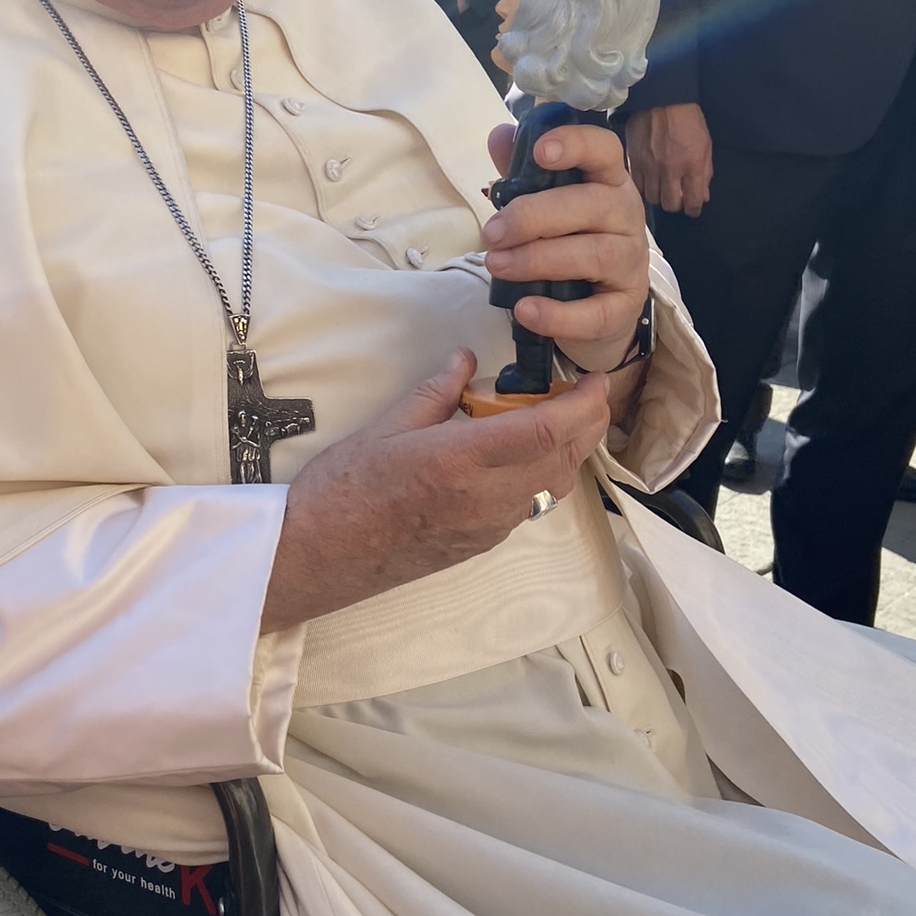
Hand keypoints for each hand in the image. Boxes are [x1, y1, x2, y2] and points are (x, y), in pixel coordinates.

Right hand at [260, 349, 612, 632]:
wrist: (321, 555)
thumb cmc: (343, 489)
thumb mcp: (386, 428)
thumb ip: (436, 393)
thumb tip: (465, 360)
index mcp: (460, 460)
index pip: (547, 431)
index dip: (583, 404)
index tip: (594, 380)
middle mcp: (485, 498)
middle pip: (564, 459)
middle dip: (589, 424)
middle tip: (589, 393)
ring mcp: (488, 526)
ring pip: (553, 486)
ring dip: (569, 451)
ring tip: (560, 418)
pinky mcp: (482, 543)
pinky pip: (531, 505)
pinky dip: (544, 474)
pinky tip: (524, 454)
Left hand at [482, 120, 650, 380]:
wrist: (597, 310)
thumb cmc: (568, 243)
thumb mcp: (544, 205)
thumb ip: (522, 172)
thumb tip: (500, 136)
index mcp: (608, 182)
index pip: (606, 151)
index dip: (576, 145)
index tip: (540, 151)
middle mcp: (627, 216)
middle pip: (592, 205)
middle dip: (535, 216)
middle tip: (492, 232)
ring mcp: (631, 263)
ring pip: (594, 255)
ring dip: (538, 260)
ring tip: (496, 265)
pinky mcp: (624, 308)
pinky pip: (595, 313)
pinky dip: (557, 314)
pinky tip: (524, 309)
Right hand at [626, 104, 712, 216]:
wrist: (660, 98)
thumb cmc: (687, 119)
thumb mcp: (706, 144)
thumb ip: (705, 172)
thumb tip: (703, 197)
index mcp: (692, 164)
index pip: (693, 201)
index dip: (694, 209)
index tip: (693, 208)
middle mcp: (670, 169)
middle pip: (670, 205)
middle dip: (676, 204)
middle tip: (677, 197)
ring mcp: (649, 166)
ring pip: (651, 198)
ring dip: (658, 196)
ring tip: (661, 187)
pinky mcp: (633, 161)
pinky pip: (637, 185)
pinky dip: (643, 186)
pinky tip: (648, 179)